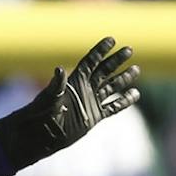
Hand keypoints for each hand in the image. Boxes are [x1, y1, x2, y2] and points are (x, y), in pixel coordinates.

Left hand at [0, 37, 140, 169]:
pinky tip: (134, 94)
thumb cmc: (40, 114)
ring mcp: (90, 102)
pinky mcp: (95, 116)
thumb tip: (59, 69)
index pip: (90, 62)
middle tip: (129, 49)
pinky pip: (112, 107)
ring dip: (123, 78)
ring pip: (111, 87)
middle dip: (116, 60)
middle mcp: (84, 89)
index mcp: (74, 81)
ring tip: (136, 69)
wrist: (41, 136)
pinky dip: (123, 102)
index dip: (100, 50)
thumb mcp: (48, 98)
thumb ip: (56, 84)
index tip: (112, 39)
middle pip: (104, 71)